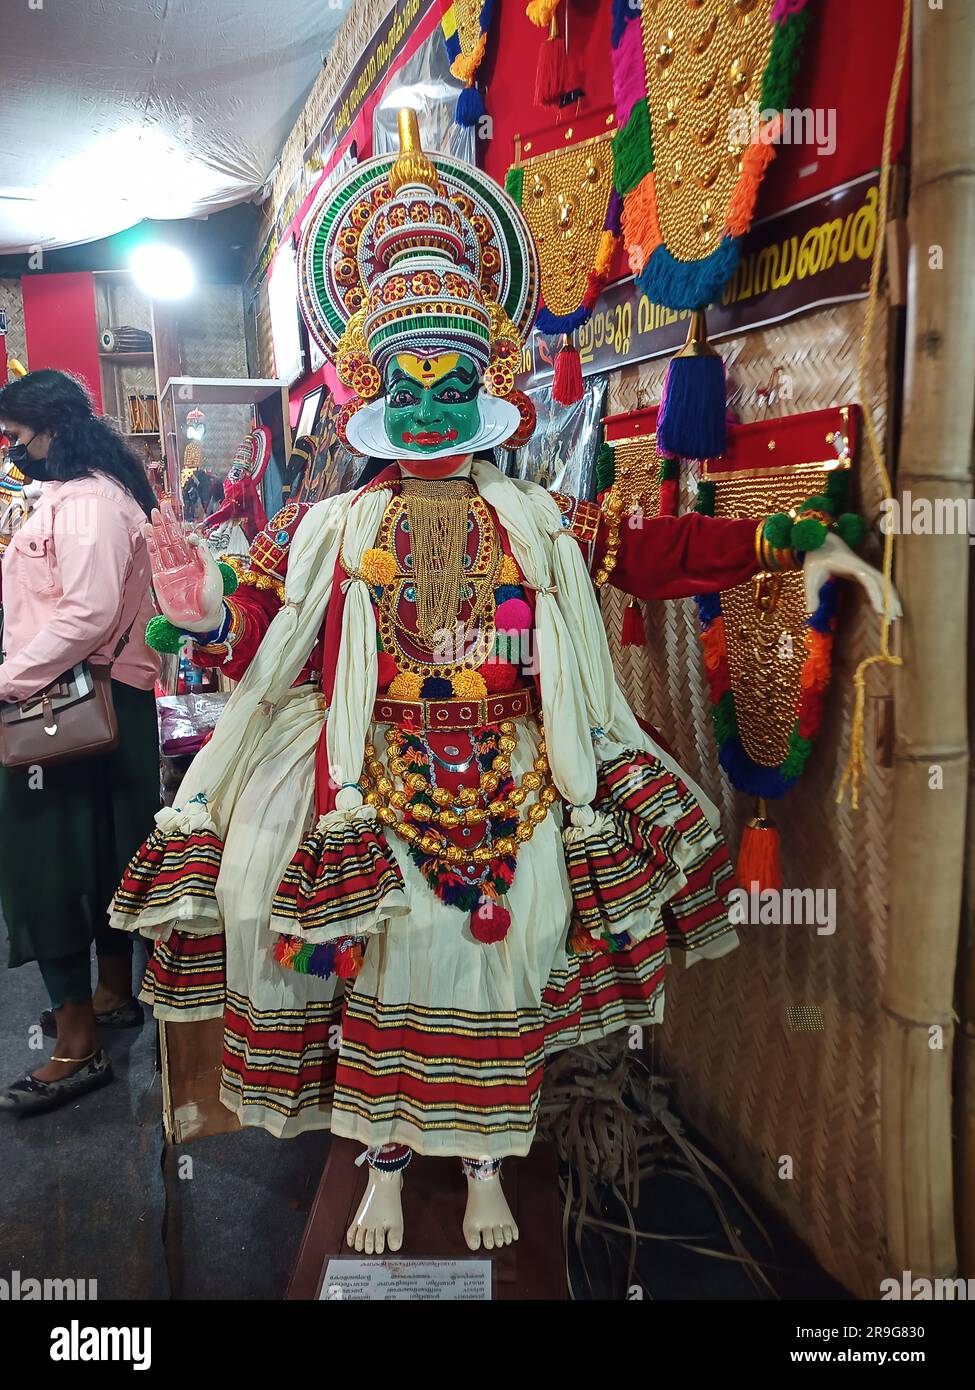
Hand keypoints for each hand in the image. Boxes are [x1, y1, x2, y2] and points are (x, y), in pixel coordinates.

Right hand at [144, 500, 224, 632]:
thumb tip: (196, 539)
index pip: (185, 540)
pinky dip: (150, 546)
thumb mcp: (214, 576)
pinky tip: (148, 534)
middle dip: (166, 524)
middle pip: (171, 539)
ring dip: (156, 532)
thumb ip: (205, 558)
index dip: (180, 528)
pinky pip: (155, 560)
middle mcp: (182, 563)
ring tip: (152, 516)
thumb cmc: (212, 600)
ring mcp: (170, 570)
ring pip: (161, 546)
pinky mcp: (160, 579)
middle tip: (160, 507)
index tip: (175, 515)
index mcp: (196, 561)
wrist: (203, 620)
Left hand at [803, 531, 902, 618]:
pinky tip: (887, 608)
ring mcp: (864, 569)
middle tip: (892, 619)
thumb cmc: (815, 559)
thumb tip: (810, 612)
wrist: (821, 544)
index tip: (880, 611)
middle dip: (890, 599)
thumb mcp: (809, 576)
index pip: (869, 581)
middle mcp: (862, 567)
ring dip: (891, 598)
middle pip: (883, 582)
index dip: (876, 595)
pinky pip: (878, 584)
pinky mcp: (863, 573)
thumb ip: (810, 593)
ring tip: (896, 616)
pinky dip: (885, 595)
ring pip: (884, 583)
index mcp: (852, 566)